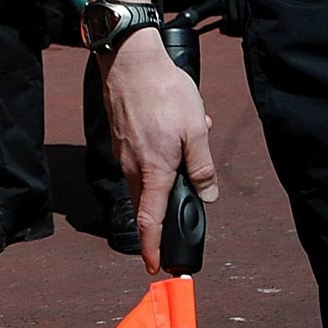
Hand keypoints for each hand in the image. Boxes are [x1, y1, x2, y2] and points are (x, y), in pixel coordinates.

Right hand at [101, 31, 218, 274]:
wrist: (130, 60)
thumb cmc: (164, 92)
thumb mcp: (195, 129)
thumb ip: (202, 166)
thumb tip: (208, 196)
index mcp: (154, 170)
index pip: (151, 220)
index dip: (153, 247)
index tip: (155, 267)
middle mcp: (133, 166)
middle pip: (149, 201)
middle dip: (168, 204)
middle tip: (189, 190)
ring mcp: (123, 151)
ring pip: (146, 176)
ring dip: (168, 169)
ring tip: (188, 137)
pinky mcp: (120, 137)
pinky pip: (140, 157)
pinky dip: (159, 152)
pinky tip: (173, 126)